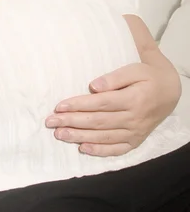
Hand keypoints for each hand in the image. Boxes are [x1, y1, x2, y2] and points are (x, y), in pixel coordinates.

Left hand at [45, 54, 180, 156]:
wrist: (169, 92)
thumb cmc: (147, 77)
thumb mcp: (134, 70)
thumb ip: (114, 77)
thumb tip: (93, 86)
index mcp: (133, 99)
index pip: (100, 104)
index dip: (79, 105)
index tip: (59, 106)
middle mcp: (133, 119)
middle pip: (97, 122)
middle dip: (72, 122)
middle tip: (51, 122)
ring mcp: (134, 132)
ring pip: (103, 137)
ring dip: (79, 137)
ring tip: (59, 134)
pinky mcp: (135, 141)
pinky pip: (116, 149)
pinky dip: (99, 151)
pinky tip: (82, 149)